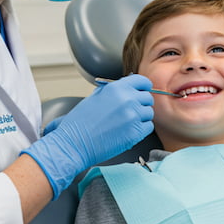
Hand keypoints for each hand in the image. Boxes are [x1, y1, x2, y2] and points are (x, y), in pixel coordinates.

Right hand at [22, 74, 153, 196]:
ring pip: (149, 113)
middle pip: (148, 98)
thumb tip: (127, 89)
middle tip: (131, 111)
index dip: (143, 87)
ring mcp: (133, 116)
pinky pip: (148, 127)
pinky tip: (128, 130)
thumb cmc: (81, 122)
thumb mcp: (96, 97)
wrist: (75, 142)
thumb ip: (114, 91)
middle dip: (141, 103)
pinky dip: (141, 129)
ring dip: (141, 117)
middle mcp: (127, 100)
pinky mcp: (135, 133)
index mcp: (117, 88)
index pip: (142, 81)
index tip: (142, 92)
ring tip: (126, 123)